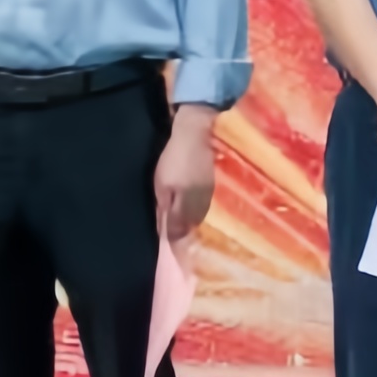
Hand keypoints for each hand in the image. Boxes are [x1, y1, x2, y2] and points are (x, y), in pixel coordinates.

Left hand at [154, 105, 219, 239]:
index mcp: (189, 207)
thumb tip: (165, 233)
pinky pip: (203, 204)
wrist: (197, 134)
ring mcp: (210, 194)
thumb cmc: (175, 160)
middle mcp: (202, 205)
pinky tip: (189, 203)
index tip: (166, 242)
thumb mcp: (163, 185)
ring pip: (199, 215)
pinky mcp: (213, 184)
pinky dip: (195, 208)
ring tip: (179, 218)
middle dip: (182, 230)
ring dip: (189, 219)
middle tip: (171, 231)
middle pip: (191, 225)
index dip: (173, 238)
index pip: (180, 231)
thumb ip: (165, 209)